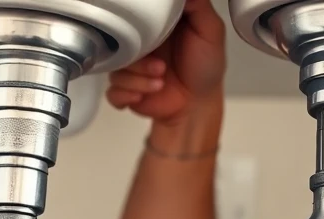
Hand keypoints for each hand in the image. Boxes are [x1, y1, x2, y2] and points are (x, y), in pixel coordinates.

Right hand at [106, 0, 226, 126]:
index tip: (149, 31)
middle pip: (118, 43)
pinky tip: (144, 95)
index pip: (134, 15)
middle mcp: (138, 44)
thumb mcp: (210, 31)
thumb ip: (198, 6)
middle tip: (161, 67)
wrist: (198, 104)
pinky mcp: (125, 89)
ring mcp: (130, 67)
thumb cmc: (205, 67)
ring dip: (138, 79)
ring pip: (115, 69)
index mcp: (154, 26)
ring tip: (160, 82)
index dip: (138, 22)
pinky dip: (128, 95)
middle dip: (139, 59)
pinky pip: (112, 91)